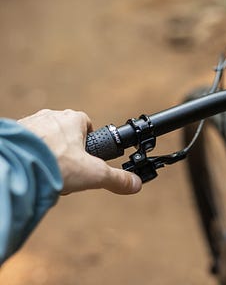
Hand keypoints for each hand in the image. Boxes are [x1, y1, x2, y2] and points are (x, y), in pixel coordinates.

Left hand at [18, 109, 141, 194]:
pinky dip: (31, 155)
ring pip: (46, 138)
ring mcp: (30, 123)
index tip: (89, 155)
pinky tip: (32, 170)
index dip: (90, 140)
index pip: (87, 124)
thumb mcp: (93, 174)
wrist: (14, 164)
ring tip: (49, 174)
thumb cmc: (55, 164)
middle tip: (69, 171)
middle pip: (66, 133)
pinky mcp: (13, 133)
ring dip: (49, 154)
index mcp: (73, 120)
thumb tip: (136, 184)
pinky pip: (27, 143)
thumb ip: (117, 179)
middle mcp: (51, 116)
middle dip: (69, 151)